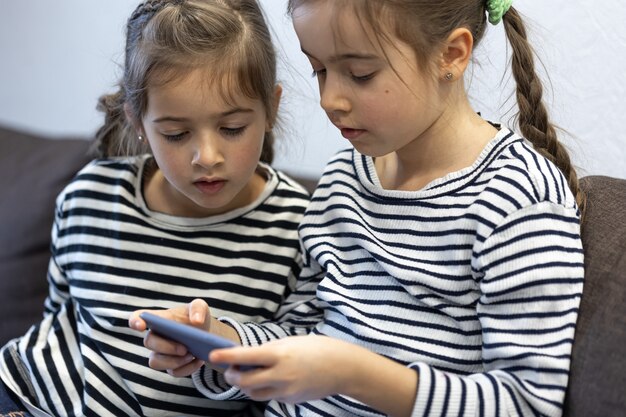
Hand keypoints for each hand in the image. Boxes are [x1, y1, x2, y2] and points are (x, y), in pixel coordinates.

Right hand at [128, 299, 211, 376]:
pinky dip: (187, 368)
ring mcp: (161, 353)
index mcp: (159, 319)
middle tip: (184, 348)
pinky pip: (173, 372)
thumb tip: (196, 321)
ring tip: (192, 355)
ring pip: (155, 362)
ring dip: (174, 361)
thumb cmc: (198, 318)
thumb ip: (198, 308)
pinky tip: (198, 360)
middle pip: (148, 342)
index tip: (140, 325)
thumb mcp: (201, 307)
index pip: (137, 317)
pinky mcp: (171, 367)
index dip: (135, 321)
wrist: (208, 335)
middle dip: (166, 347)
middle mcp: (156, 336)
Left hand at [210, 335, 353, 403]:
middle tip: (229, 370)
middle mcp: (281, 374)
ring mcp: (286, 391)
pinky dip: (265, 389)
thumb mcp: (291, 342)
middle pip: (245, 382)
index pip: (246, 356)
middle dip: (232, 377)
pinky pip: (271, 396)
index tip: (212, 355)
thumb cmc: (318, 349)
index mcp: (280, 354)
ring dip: (246, 385)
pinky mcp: (291, 400)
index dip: (227, 356)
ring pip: (254, 393)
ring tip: (246, 375)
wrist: (343, 368)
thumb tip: (249, 357)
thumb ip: (269, 350)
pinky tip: (271, 379)